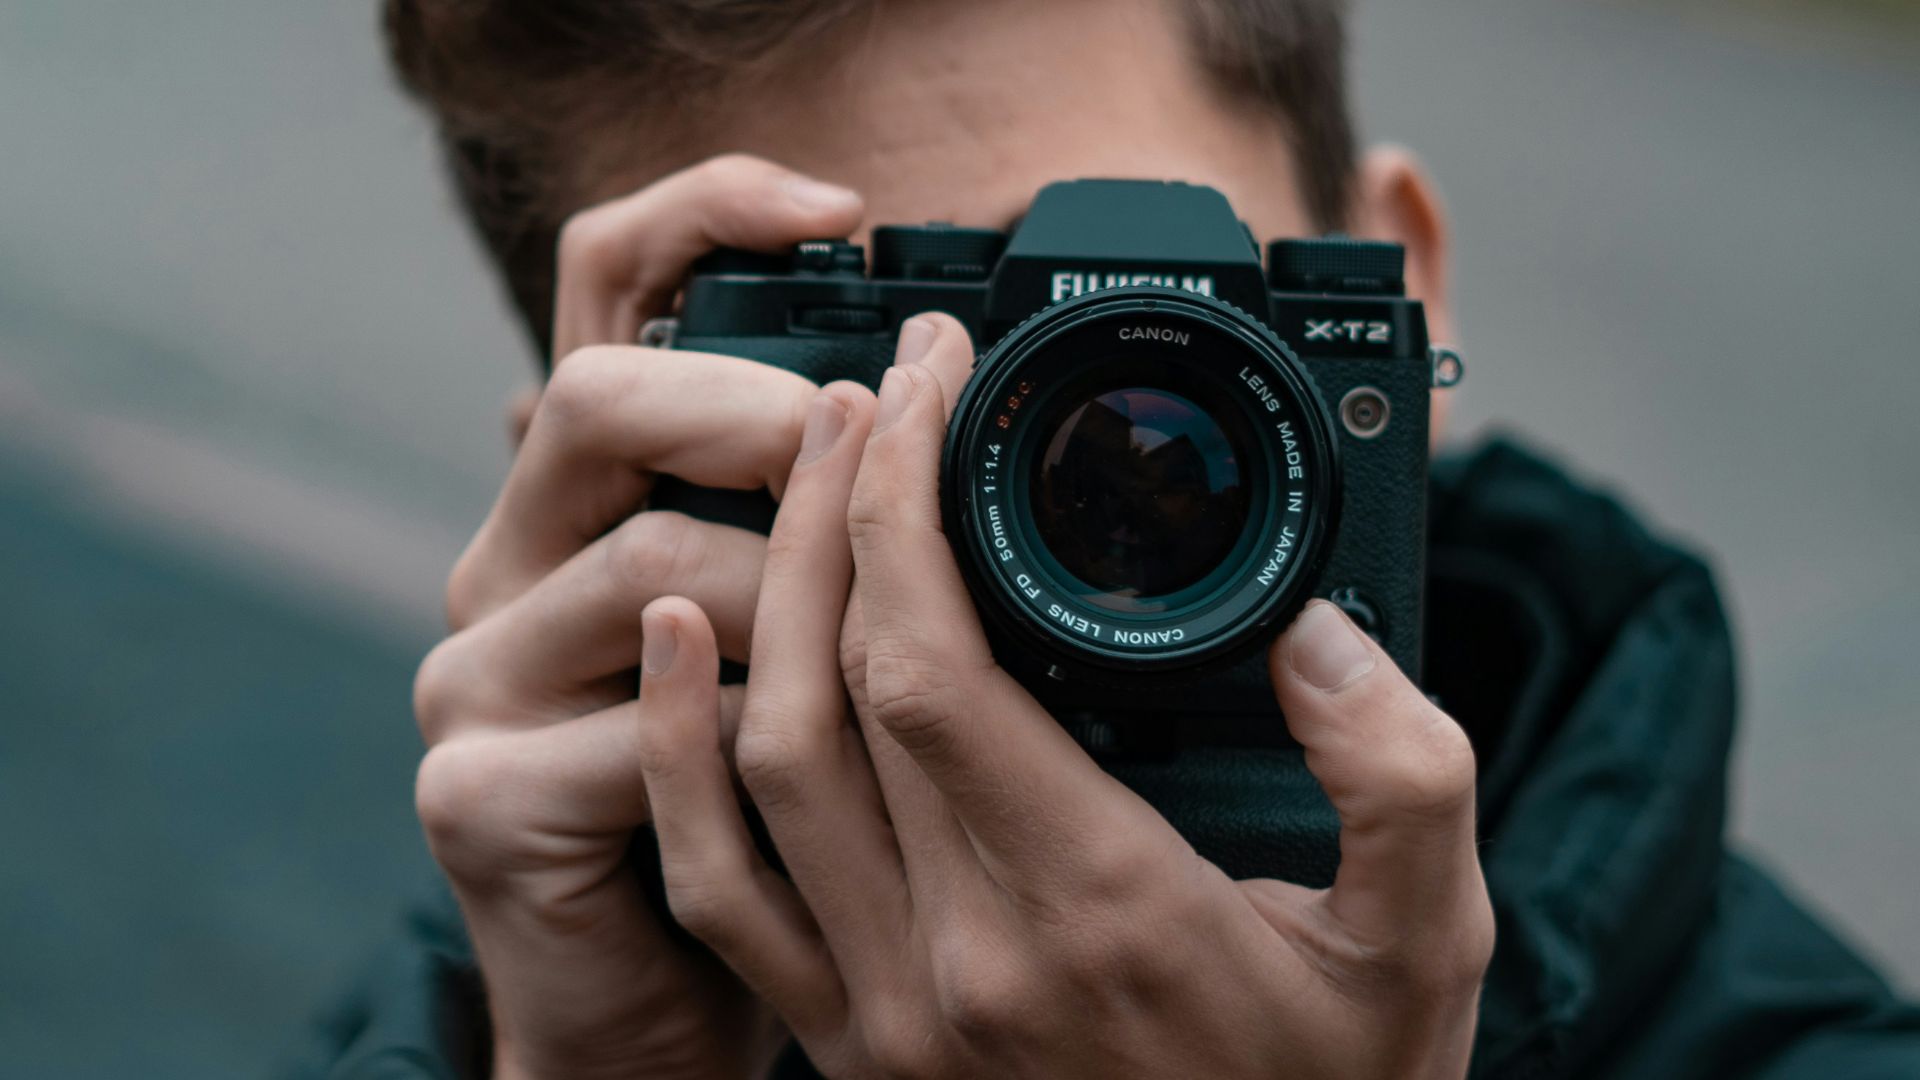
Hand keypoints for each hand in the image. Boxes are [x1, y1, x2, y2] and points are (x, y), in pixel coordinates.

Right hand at [410, 155, 863, 1079]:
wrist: (646, 1004)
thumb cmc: (749, 806)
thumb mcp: (779, 635)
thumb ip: (807, 526)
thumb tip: (928, 411)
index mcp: (573, 501)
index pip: (598, 294)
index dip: (705, 218)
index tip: (839, 209)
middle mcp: (500, 564)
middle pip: (596, 401)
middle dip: (753, 411)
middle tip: (863, 439)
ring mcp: (472, 681)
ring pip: (648, 570)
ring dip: (797, 600)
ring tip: (888, 651)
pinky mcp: (477, 798)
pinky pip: (643, 732)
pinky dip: (750, 731)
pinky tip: (809, 749)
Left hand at [644, 315, 1495, 1078]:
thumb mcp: (1430, 942)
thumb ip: (1403, 776)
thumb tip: (1315, 633)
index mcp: (1096, 908)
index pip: (931, 667)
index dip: (903, 504)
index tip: (930, 390)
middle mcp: (961, 961)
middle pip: (835, 687)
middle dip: (840, 509)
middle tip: (876, 392)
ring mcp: (887, 1011)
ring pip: (763, 763)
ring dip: (765, 595)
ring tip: (803, 471)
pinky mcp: (852, 1041)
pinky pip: (720, 886)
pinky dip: (681, 754)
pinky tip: (677, 641)